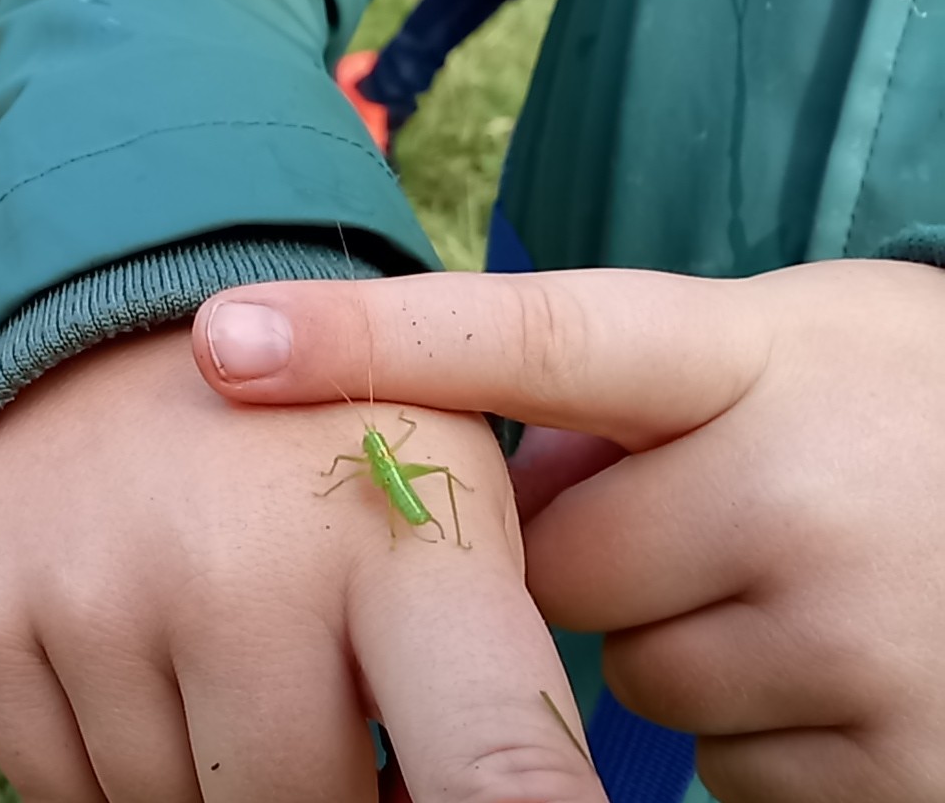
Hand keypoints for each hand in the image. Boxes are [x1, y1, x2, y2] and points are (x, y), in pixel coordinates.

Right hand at [0, 326, 607, 801]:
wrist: (128, 323)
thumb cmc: (329, 456)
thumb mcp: (445, 516)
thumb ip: (483, 692)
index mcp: (402, 548)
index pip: (498, 761)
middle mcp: (241, 574)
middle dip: (330, 801)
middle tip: (333, 723)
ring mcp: (101, 595)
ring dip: (214, 785)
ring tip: (229, 672)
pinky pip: (65, 797)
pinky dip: (115, 776)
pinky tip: (146, 682)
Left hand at [191, 259, 944, 801]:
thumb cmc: (915, 416)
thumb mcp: (798, 352)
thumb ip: (634, 396)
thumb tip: (489, 481)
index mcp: (766, 356)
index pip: (536, 337)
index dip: (369, 338)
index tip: (221, 336)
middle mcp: (802, 488)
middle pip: (551, 566)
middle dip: (594, 562)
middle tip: (711, 522)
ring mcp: (851, 639)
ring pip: (633, 682)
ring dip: (686, 650)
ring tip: (812, 589)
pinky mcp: (889, 765)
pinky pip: (722, 768)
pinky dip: (761, 729)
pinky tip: (849, 668)